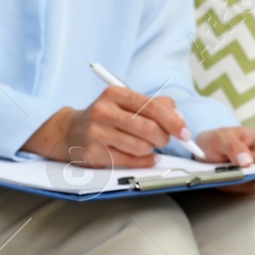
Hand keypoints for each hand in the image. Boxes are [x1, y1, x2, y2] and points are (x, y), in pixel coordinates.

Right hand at [21, 86, 187, 169]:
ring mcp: (97, 133)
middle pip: (149, 129)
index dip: (173, 121)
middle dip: (163, 138)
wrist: (70, 131)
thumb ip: (156, 105)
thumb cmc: (107, 116)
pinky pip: (130, 161)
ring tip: (147, 146)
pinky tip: (147, 157)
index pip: (152, 106)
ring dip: (151, 150)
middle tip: (164, 140)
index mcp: (115, 93)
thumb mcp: (126, 102)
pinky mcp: (94, 153)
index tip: (185, 132)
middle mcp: (103, 111)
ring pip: (141, 147)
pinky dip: (145, 161)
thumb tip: (179, 119)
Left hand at [194, 125, 254, 193]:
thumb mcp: (222, 138)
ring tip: (226, 175)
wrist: (202, 150)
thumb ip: (234, 147)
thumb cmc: (217, 139)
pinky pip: (246, 191)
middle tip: (241, 178)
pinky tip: (224, 179)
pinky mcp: (248, 183)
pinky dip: (234, 189)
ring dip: (242, 185)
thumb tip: (248, 162)